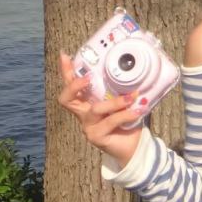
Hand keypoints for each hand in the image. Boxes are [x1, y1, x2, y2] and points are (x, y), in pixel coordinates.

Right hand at [58, 53, 145, 169]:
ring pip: (95, 109)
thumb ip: (122, 88)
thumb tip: (135, 68)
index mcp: (87, 101)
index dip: (66, 71)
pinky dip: (126, 114)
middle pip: (67, 99)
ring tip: (131, 96)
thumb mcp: (122, 100)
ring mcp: (88, 126)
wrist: (133, 146)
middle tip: (88, 77)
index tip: (64, 55)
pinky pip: (110, 121)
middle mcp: (83, 113)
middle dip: (74, 86)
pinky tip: (137, 110)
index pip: (71, 84)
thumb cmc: (127, 120)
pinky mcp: (97, 136)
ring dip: (115, 102)